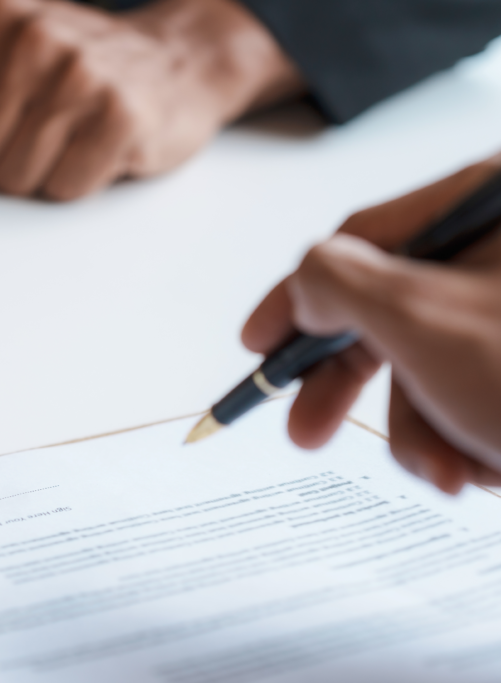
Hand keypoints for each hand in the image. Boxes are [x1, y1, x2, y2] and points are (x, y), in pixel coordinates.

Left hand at [0, 0, 300, 199]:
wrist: (177, 62)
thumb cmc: (78, 68)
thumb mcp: (6, 59)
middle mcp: (36, 38)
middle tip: (38, 133)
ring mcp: (82, 76)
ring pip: (15, 176)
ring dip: (39, 173)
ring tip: (68, 138)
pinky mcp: (121, 117)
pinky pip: (65, 187)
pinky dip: (76, 181)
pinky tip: (95, 148)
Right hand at [243, 155, 500, 493]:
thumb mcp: (425, 320)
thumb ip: (337, 284)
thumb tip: (304, 284)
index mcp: (492, 208)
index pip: (364, 238)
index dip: (295, 297)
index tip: (258, 346)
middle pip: (400, 310)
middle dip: (361, 389)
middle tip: (307, 432)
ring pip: (438, 367)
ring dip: (429, 434)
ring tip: (455, 475)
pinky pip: (480, 395)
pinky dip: (475, 442)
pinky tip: (494, 469)